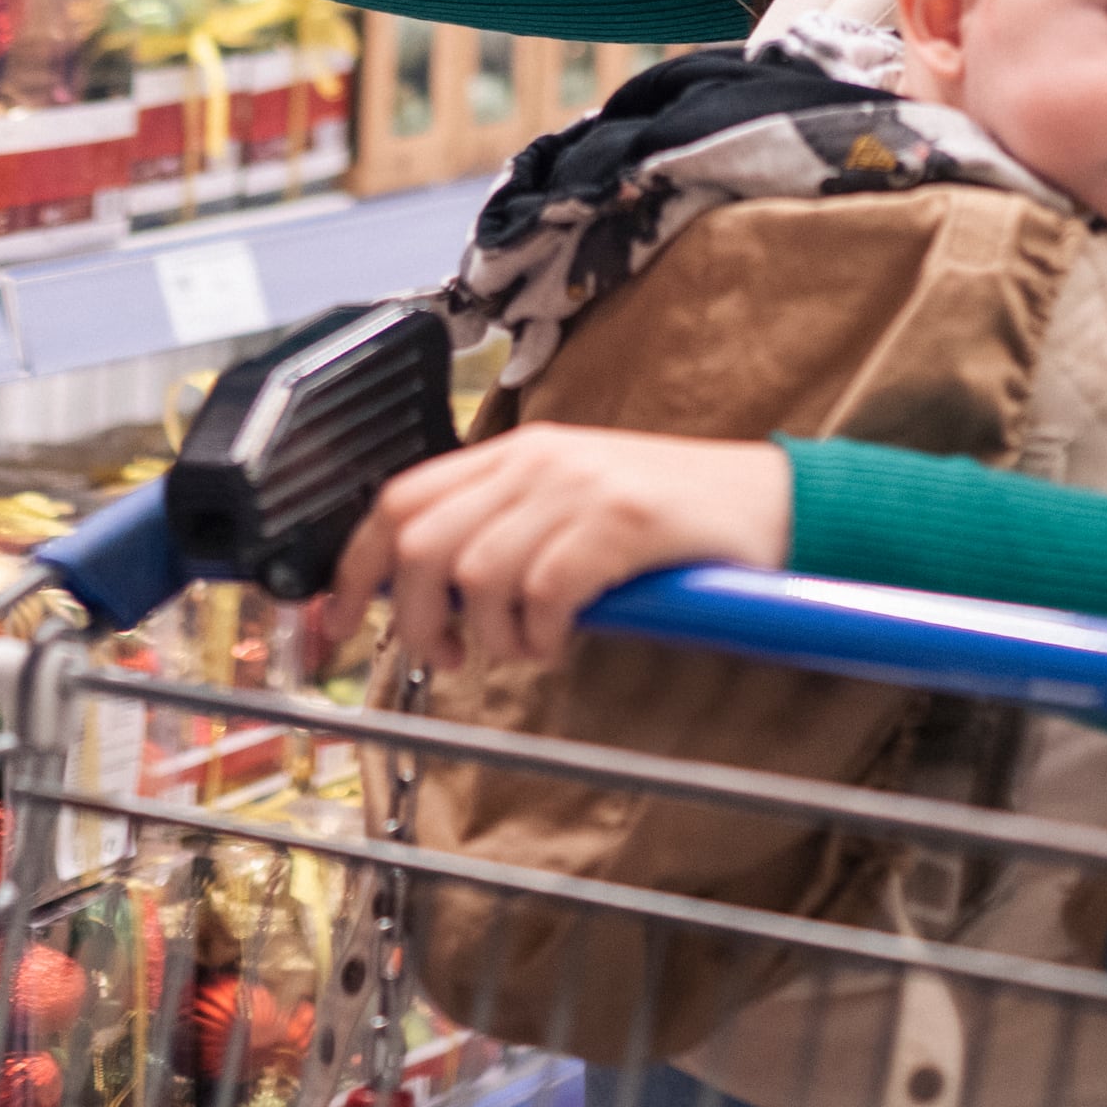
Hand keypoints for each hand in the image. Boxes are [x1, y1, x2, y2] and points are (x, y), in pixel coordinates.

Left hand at [329, 426, 791, 673]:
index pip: (399, 498)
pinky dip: (540, 633)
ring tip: (526, 646)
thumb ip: (506, 529)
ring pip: (474, 570)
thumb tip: (428, 595)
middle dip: (413, 615)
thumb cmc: (673, 523)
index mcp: (519, 452)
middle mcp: (539, 458)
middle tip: (449, 655)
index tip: (332, 627)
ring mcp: (580, 485)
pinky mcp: (623, 520)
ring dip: (488, 634)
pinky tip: (563, 640)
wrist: (775, 507)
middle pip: (418, 537)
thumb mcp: (574, 508)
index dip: (351, 567)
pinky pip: (543, 589)